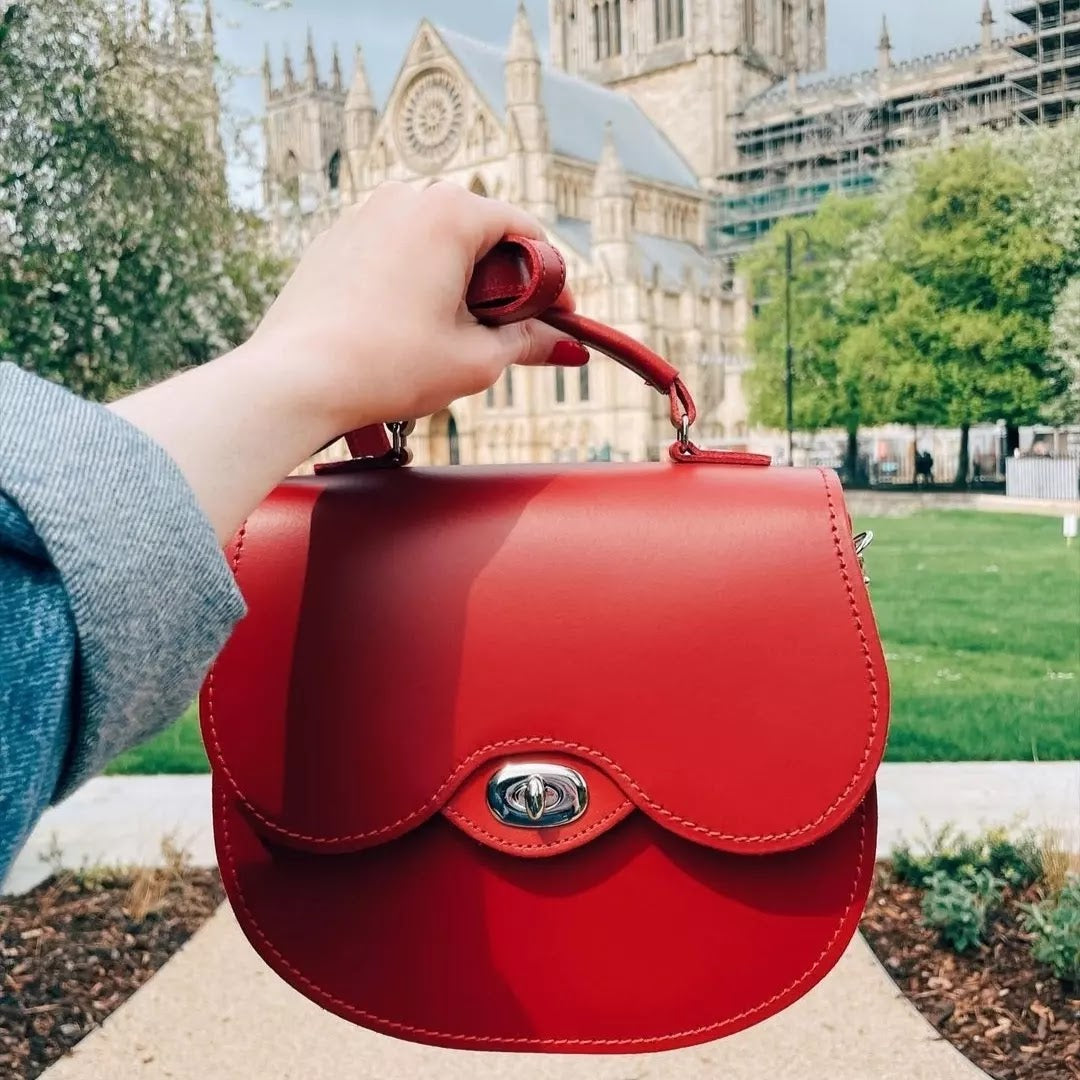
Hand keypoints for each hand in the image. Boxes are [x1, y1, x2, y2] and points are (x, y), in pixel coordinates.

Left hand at [109, 182, 586, 542]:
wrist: (294, 380)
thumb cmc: (387, 367)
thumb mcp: (476, 360)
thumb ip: (529, 343)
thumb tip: (566, 344)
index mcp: (449, 213)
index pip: (525, 232)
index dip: (551, 280)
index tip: (558, 318)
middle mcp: (405, 198)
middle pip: (479, 232)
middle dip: (503, 281)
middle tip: (509, 333)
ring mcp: (364, 215)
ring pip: (434, 242)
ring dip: (458, 281)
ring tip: (455, 335)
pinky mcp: (334, 241)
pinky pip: (394, 252)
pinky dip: (416, 282)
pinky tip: (409, 328)